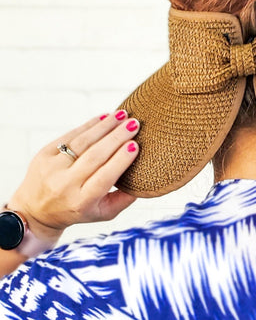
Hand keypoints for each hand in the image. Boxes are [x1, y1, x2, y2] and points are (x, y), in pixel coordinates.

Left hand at [7, 110, 139, 244]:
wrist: (35, 211)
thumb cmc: (77, 209)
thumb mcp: (102, 213)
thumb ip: (125, 199)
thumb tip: (146, 179)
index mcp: (81, 202)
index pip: (103, 177)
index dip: (120, 160)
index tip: (135, 145)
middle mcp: (64, 185)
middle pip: (94, 156)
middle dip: (117, 137)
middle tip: (134, 124)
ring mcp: (51, 168)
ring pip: (83, 141)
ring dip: (105, 126)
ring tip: (122, 115)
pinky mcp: (43, 154)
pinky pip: (70, 135)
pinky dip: (89, 124)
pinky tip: (105, 117)